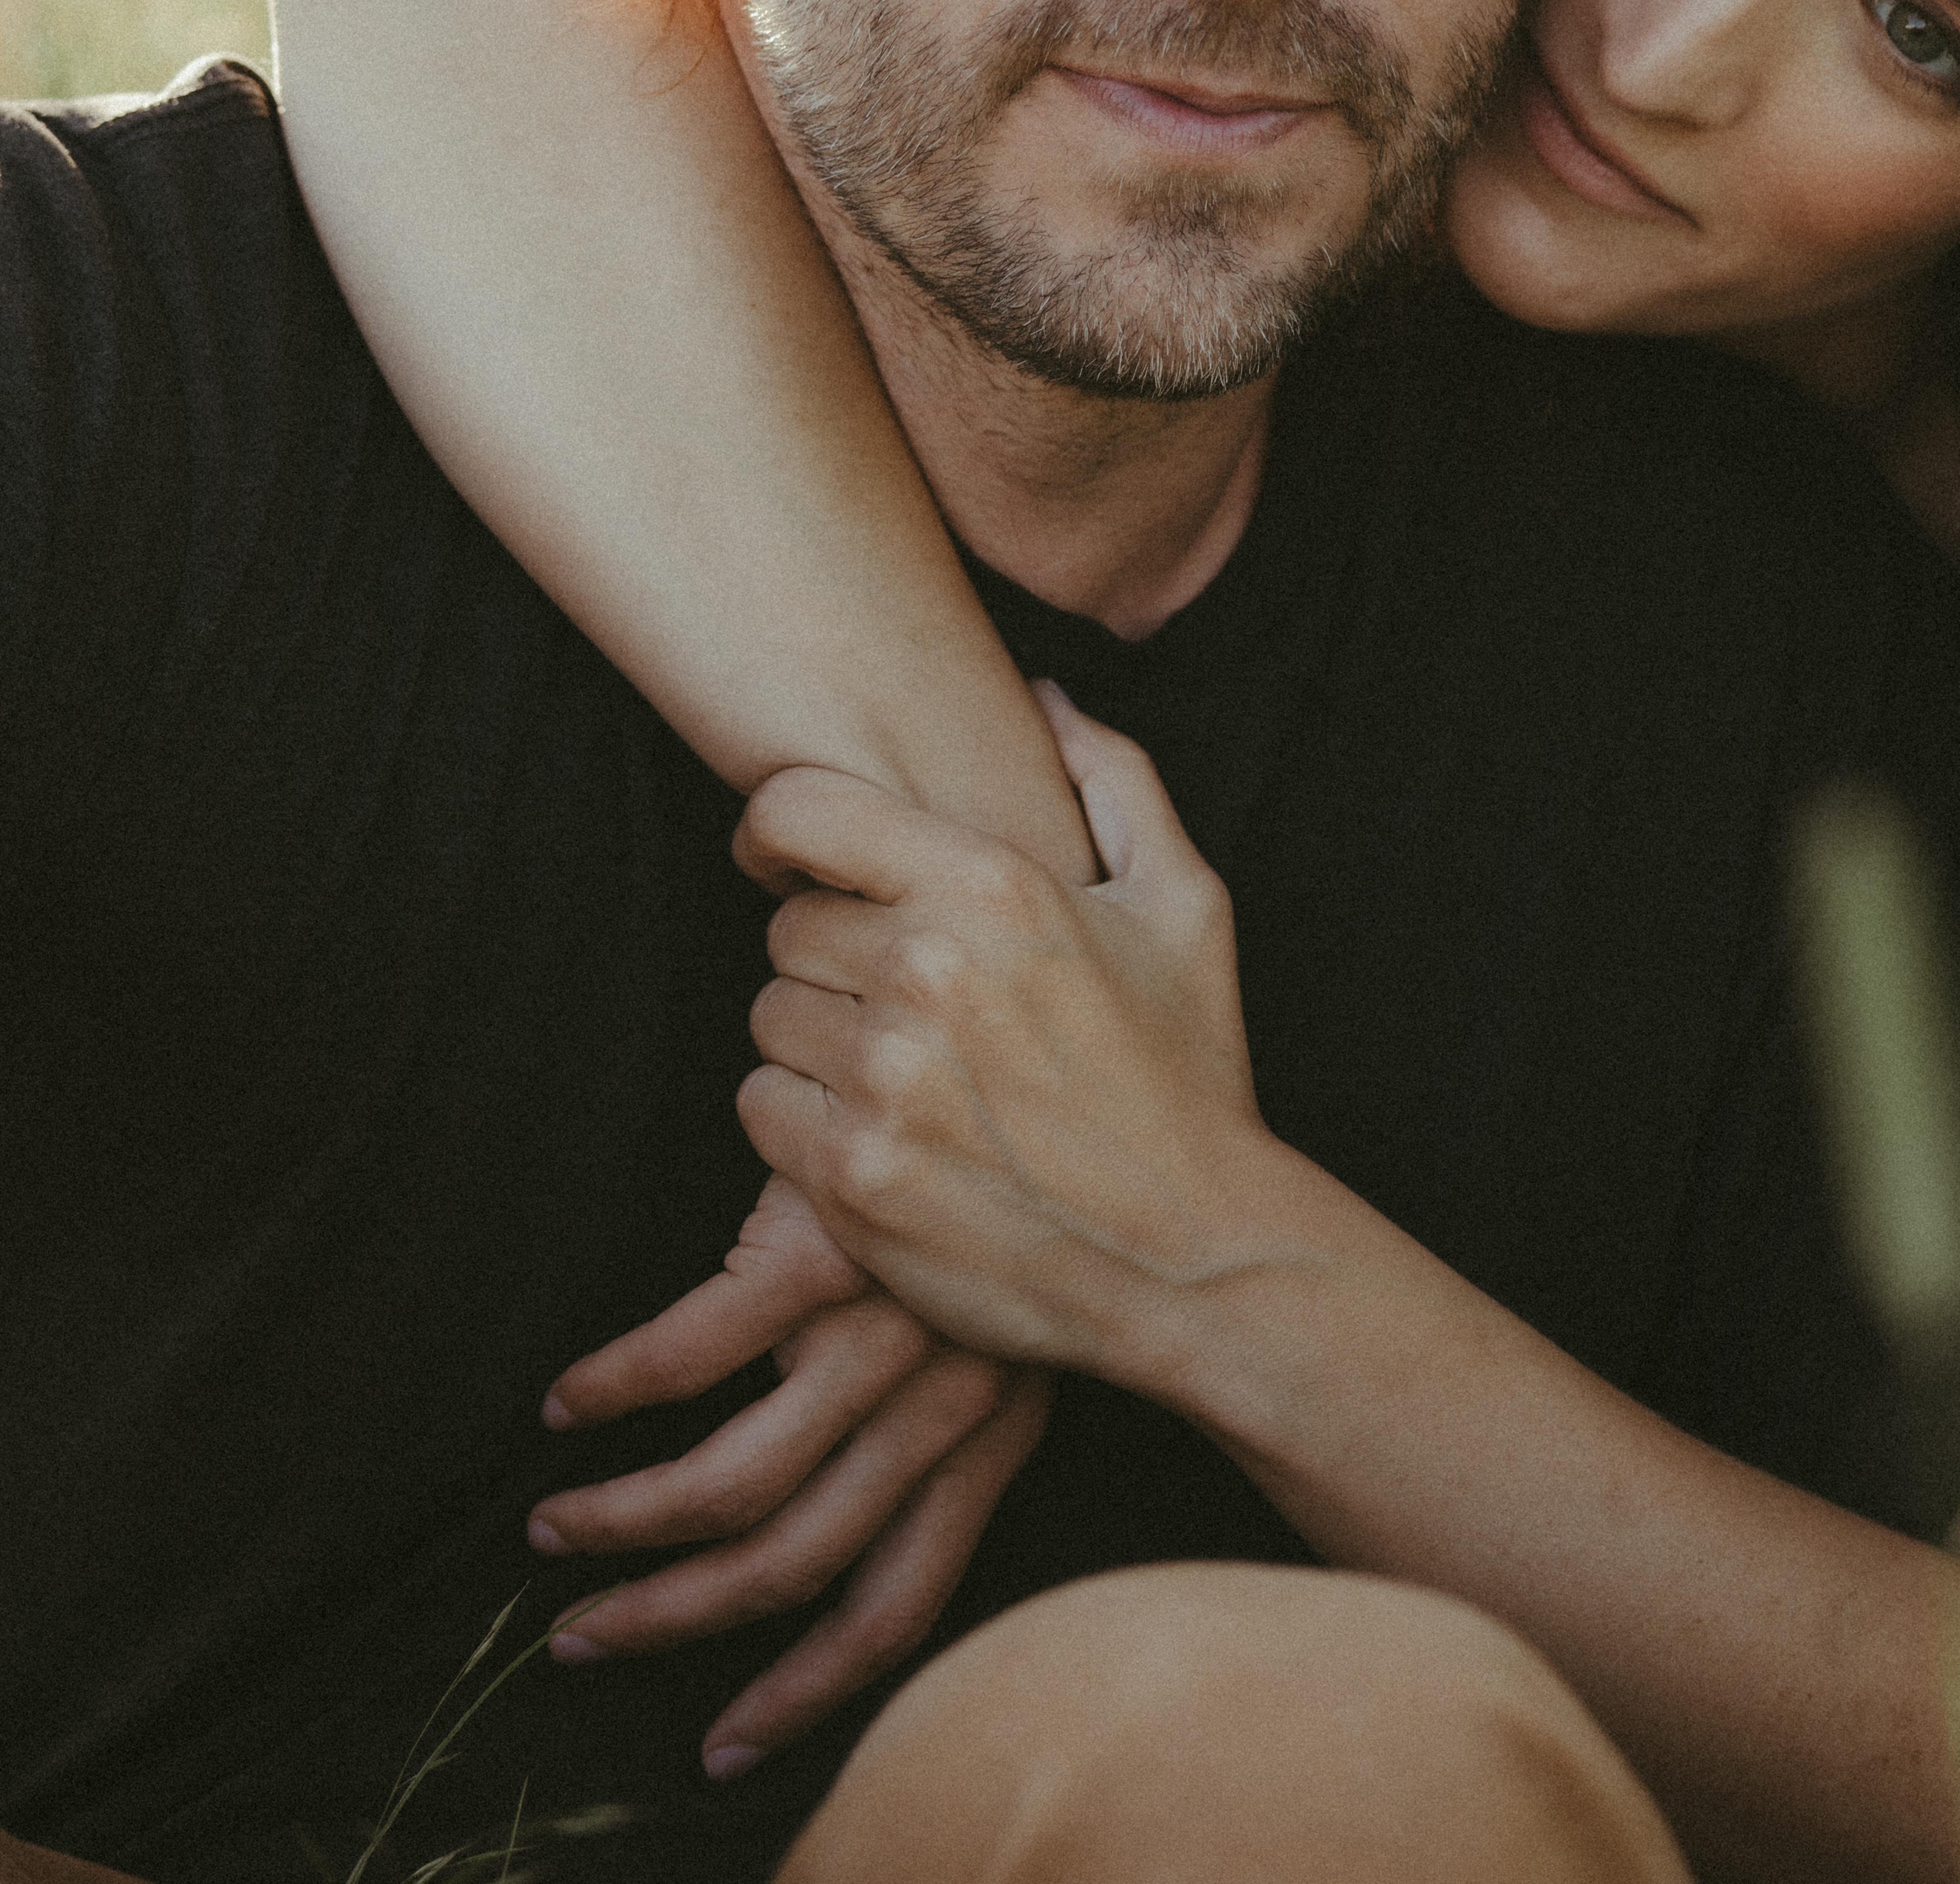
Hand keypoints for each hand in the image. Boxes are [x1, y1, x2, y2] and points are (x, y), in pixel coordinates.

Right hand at [534, 1171, 1054, 1770]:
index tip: (730, 1743)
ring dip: (624, 1524)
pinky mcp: (819, 1248)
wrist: (1020, 1053)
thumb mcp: (1011, 1338)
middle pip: (795, 1567)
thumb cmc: (1014, 1202)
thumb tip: (846, 1503)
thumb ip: (945, 1424)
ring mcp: (880, 1329)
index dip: (809, 1689)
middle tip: (585, 1641)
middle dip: (677, 1623)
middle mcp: (944, 1403)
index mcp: (994, 1438)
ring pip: (730, 1484)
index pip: (900, 1606)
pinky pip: (690, 1354)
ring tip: (554, 1527)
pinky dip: (616, 1389)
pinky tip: (567, 1404)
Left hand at [738, 685, 1272, 1384]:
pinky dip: (807, 1123)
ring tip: (910, 1077)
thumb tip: (1049, 702)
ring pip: (771, 1019)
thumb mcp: (1185, 909)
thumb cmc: (1189, 1080)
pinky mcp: (851, 1172)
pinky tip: (888, 1136)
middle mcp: (925, 970)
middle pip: (786, 929)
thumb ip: (1117, 782)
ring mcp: (881, 1077)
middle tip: (905, 1005)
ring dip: (820, 1044)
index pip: (798, 811)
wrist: (1195, 1258)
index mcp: (993, 887)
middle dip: (833, 959)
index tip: (788, 863)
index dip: (777, 833)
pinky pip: (764, 1109)